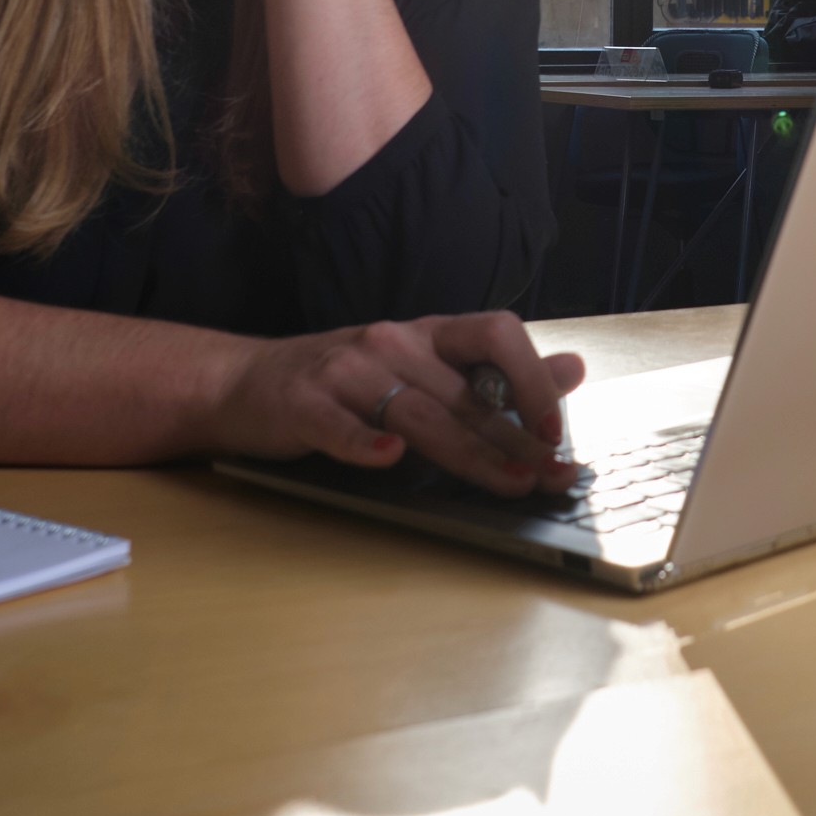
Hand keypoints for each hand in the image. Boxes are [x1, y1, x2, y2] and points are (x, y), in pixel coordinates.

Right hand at [201, 311, 586, 495]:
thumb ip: (495, 372)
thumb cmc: (342, 381)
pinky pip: (339, 425)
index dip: (531, 376)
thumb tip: (573, 368)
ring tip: (507, 483)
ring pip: (418, 413)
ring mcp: (346, 372)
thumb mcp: (421, 366)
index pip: (494, 332)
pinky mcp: (303, 404)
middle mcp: (391, 344)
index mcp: (426, 335)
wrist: (242, 383)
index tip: (555, 426)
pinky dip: (363, 443)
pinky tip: (388, 460)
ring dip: (468, 453)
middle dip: (516, 438)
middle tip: (551, 476)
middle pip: (464, 391)